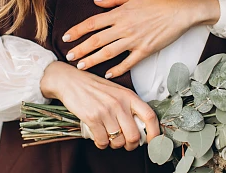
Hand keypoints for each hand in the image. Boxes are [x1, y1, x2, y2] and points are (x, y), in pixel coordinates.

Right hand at [40, 61, 159, 150]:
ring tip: (109, 138)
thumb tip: (141, 129)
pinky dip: (101, 144)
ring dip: (114, 145)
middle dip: (131, 145)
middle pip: (134, 135)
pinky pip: (102, 141)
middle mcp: (120, 103)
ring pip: (118, 141)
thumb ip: (129, 107)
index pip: (150, 116)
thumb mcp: (117, 92)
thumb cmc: (95, 88)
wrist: (71, 81)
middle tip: (125, 144)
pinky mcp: (92, 118)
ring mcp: (106, 111)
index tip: (153, 143)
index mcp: (129, 96)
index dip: (155, 133)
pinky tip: (99, 138)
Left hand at [62, 0, 219, 78]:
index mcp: (120, 13)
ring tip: (81, 66)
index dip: (77, 30)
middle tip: (69, 57)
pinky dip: (117, 69)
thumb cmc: (157, 0)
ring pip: (109, 53)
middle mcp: (124, 27)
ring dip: (93, 60)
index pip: (92, 23)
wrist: (180, 9)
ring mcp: (135, 40)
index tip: (66, 37)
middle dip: (80, 49)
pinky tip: (107, 74)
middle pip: (97, 40)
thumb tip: (94, 1)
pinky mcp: (145, 50)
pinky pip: (128, 62)